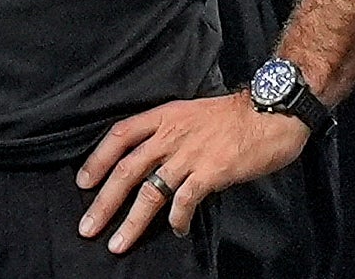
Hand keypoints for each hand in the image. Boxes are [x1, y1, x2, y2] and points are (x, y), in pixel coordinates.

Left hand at [75, 92, 307, 253]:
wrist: (271, 111)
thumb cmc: (236, 115)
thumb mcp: (193, 113)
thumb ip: (171, 132)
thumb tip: (153, 161)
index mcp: (165, 116)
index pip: (120, 135)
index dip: (97, 159)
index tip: (83, 182)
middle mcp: (171, 134)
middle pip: (126, 169)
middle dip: (104, 201)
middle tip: (87, 226)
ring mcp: (190, 154)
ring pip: (149, 191)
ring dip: (131, 221)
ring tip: (117, 243)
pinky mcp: (211, 172)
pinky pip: (184, 201)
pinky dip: (176, 219)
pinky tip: (176, 230)